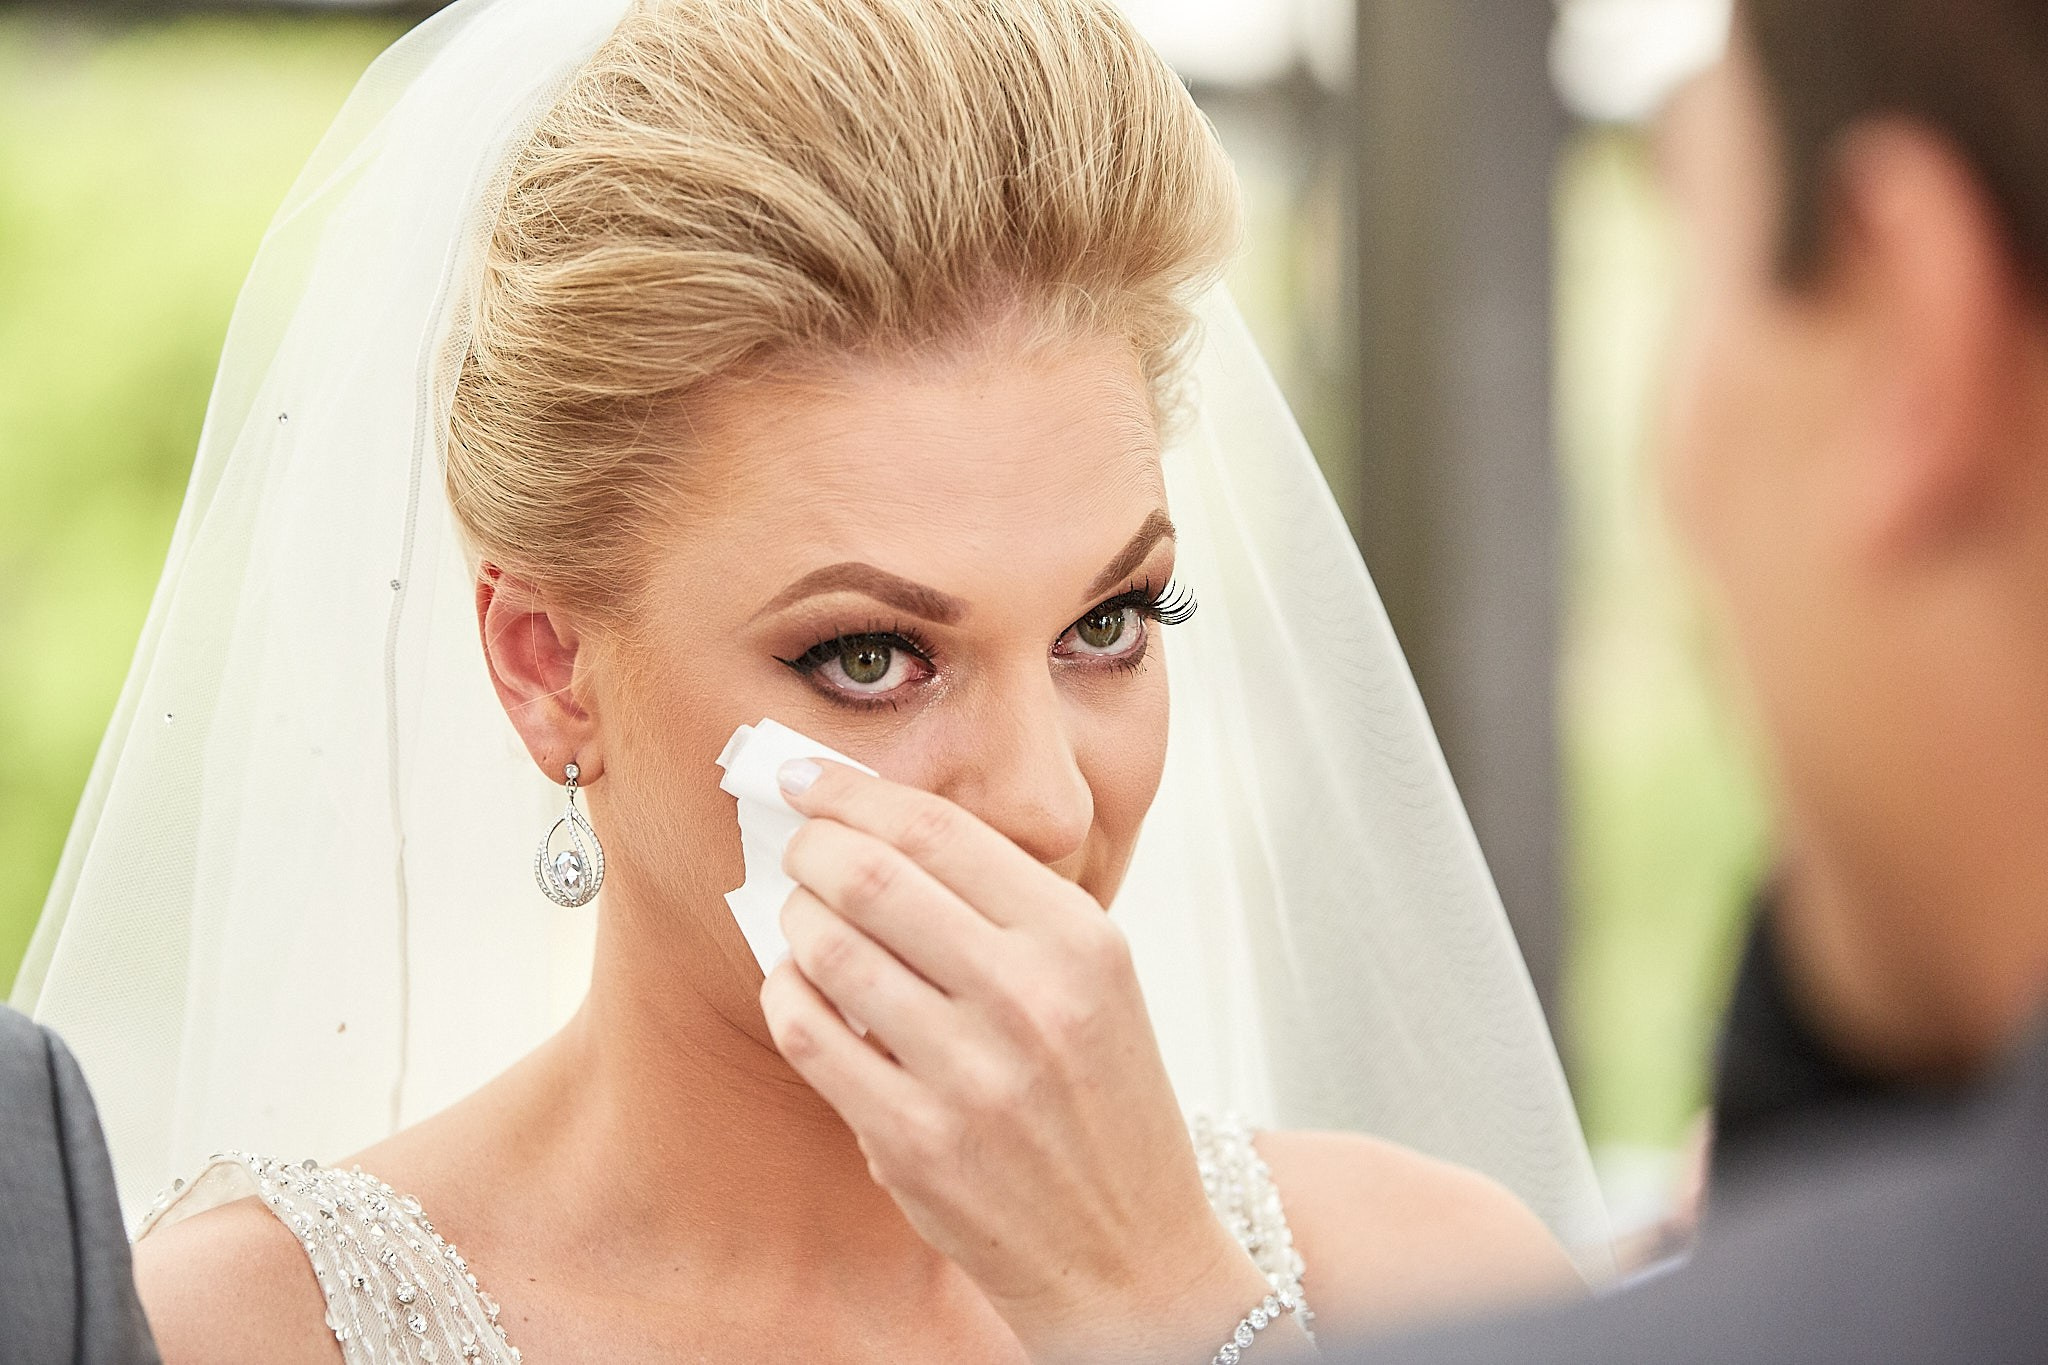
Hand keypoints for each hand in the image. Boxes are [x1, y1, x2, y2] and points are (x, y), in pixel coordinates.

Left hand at [758, 761, 1298, 1364]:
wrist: (1132, 1256)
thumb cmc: (1103, 1104)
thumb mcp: (1094, 982)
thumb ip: (1003, 906)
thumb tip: (878, 827)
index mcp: (1079, 942)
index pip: (939, 831)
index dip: (853, 792)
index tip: (806, 775)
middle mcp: (1030, 999)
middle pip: (871, 877)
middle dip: (810, 846)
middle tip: (795, 845)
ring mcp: (970, 1076)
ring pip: (828, 950)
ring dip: (794, 920)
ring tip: (802, 920)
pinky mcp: (915, 1144)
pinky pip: (810, 1035)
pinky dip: (786, 995)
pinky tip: (799, 990)